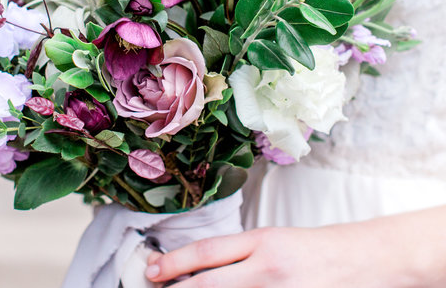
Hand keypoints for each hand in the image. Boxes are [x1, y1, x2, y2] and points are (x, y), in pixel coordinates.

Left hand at [144, 206, 445, 287]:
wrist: (371, 262)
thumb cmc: (320, 250)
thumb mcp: (276, 240)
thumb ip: (239, 254)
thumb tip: (194, 271)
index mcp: (264, 243)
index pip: (207, 253)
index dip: (174, 263)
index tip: (152, 271)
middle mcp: (270, 272)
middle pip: (208, 286)